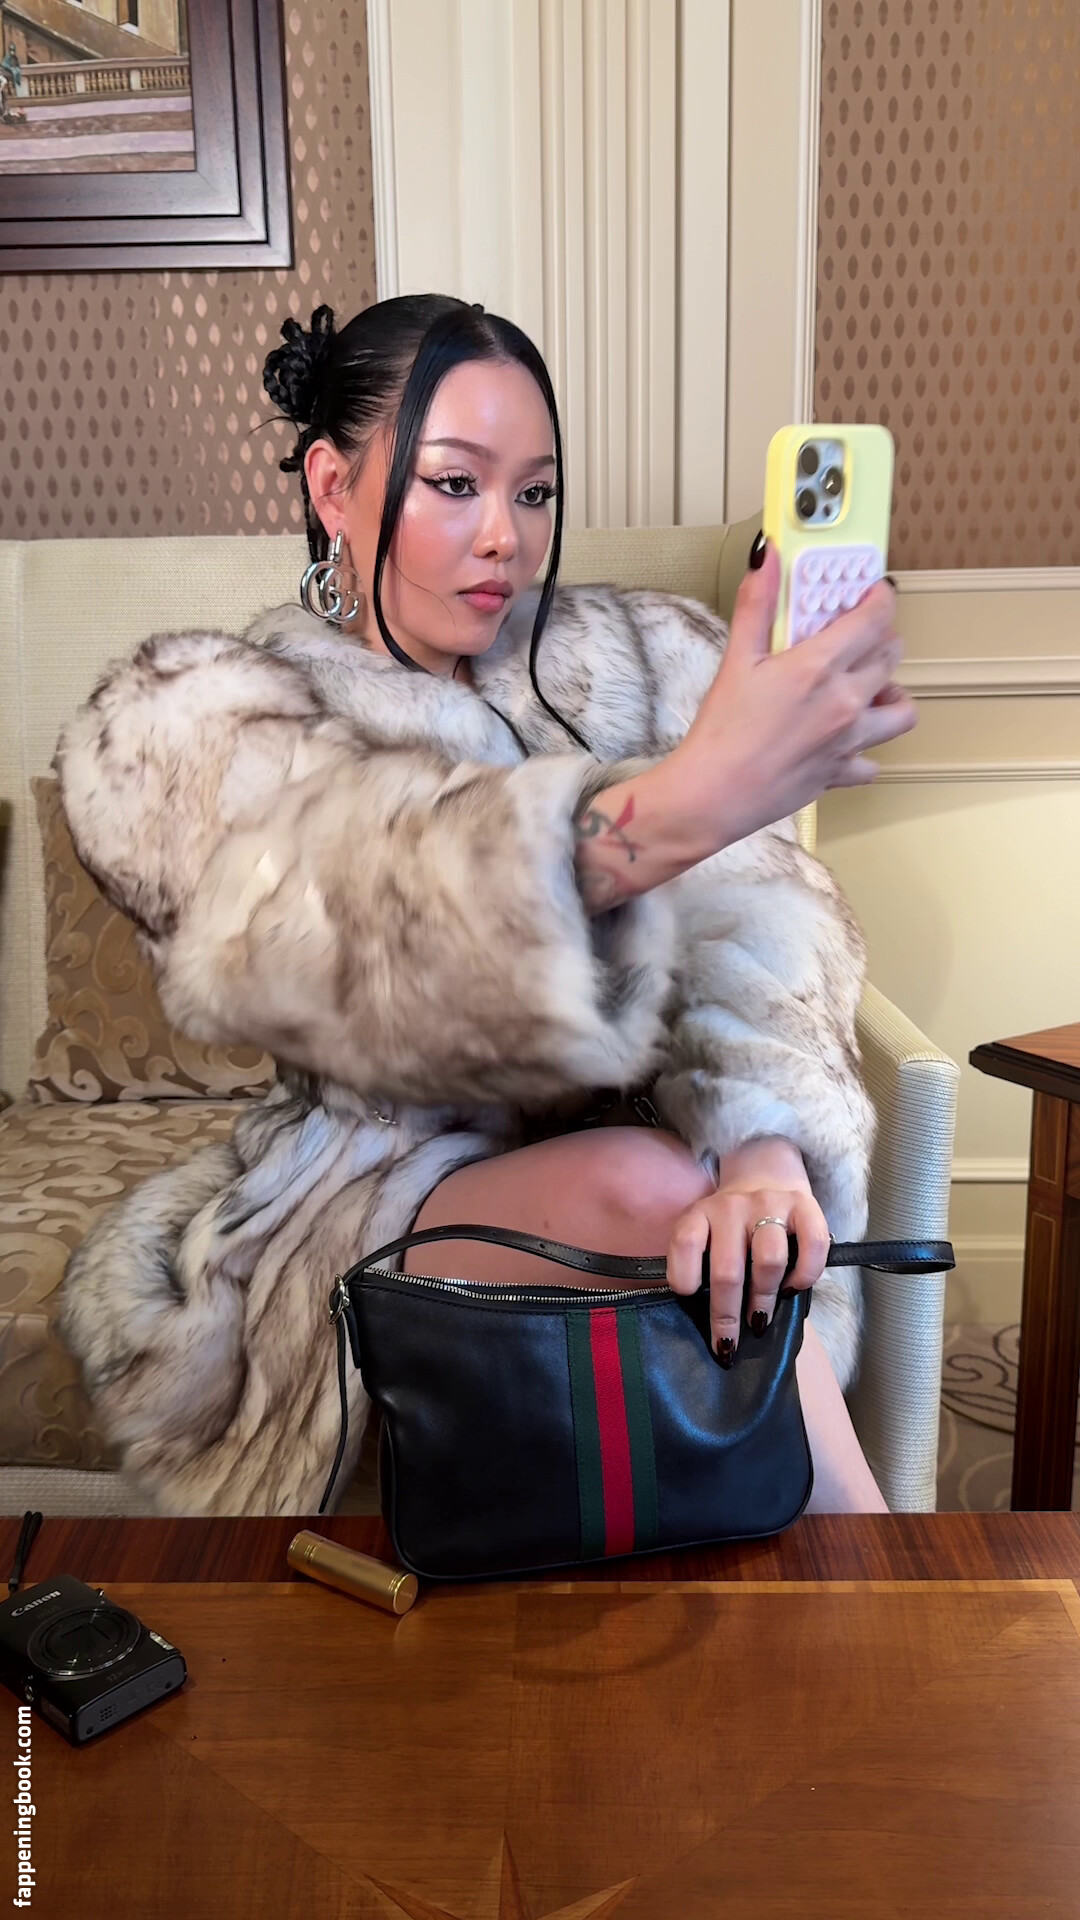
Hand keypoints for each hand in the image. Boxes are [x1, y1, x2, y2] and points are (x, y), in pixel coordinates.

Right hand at [664, 539, 917, 851]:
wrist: (711, 797)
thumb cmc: (720, 733)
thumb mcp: (737, 659)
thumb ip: (757, 604)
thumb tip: (767, 556)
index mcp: (820, 668)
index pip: (875, 619)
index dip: (881, 599)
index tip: (875, 593)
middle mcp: (845, 703)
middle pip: (891, 657)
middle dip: (880, 640)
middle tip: (857, 637)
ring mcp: (849, 741)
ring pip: (901, 711)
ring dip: (891, 695)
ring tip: (868, 690)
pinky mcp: (841, 773)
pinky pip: (873, 762)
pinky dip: (866, 751)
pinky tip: (845, 741)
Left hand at [664, 1136, 831, 1361]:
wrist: (764, 1174)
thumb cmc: (730, 1222)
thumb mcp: (703, 1231)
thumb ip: (697, 1261)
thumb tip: (703, 1314)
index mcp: (701, 1213)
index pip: (685, 1242)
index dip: (683, 1275)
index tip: (689, 1297)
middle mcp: (732, 1206)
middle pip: (728, 1270)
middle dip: (726, 1316)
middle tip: (728, 1344)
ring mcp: (770, 1203)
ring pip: (769, 1261)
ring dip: (764, 1299)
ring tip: (760, 1320)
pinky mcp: (804, 1205)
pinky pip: (813, 1245)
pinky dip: (805, 1274)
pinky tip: (793, 1288)